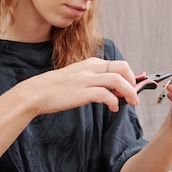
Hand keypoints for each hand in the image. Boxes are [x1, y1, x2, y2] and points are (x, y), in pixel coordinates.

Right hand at [21, 57, 139, 114]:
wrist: (36, 92)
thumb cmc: (56, 87)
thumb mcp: (77, 76)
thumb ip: (93, 78)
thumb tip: (109, 88)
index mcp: (90, 63)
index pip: (119, 65)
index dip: (130, 76)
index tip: (132, 87)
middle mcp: (91, 68)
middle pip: (122, 68)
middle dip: (133, 82)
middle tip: (134, 95)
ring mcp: (86, 79)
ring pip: (117, 80)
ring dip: (129, 92)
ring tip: (131, 102)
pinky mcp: (82, 92)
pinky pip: (106, 95)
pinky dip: (114, 102)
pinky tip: (114, 108)